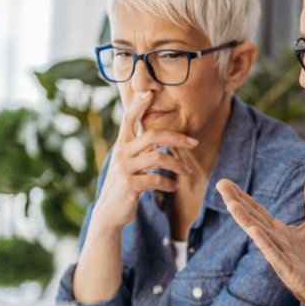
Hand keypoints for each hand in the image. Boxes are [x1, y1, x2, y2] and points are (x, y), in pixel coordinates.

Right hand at [91, 90, 198, 232]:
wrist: (109, 212)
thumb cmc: (124, 184)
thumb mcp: (128, 162)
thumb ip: (138, 148)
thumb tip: (159, 136)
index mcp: (122, 144)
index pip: (128, 119)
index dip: (138, 105)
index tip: (149, 93)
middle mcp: (121, 153)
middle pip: (153, 135)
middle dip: (177, 138)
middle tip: (194, 143)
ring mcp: (124, 169)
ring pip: (158, 157)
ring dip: (176, 164)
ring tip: (186, 171)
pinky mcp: (130, 185)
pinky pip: (156, 180)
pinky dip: (168, 183)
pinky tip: (173, 187)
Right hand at [217, 172, 304, 305]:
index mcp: (279, 233)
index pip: (257, 212)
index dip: (242, 196)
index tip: (225, 182)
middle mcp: (276, 244)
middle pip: (252, 220)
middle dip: (237, 203)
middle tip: (220, 185)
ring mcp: (281, 259)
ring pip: (260, 238)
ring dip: (246, 221)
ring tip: (232, 204)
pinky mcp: (291, 275)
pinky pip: (276, 258)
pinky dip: (266, 245)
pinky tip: (254, 232)